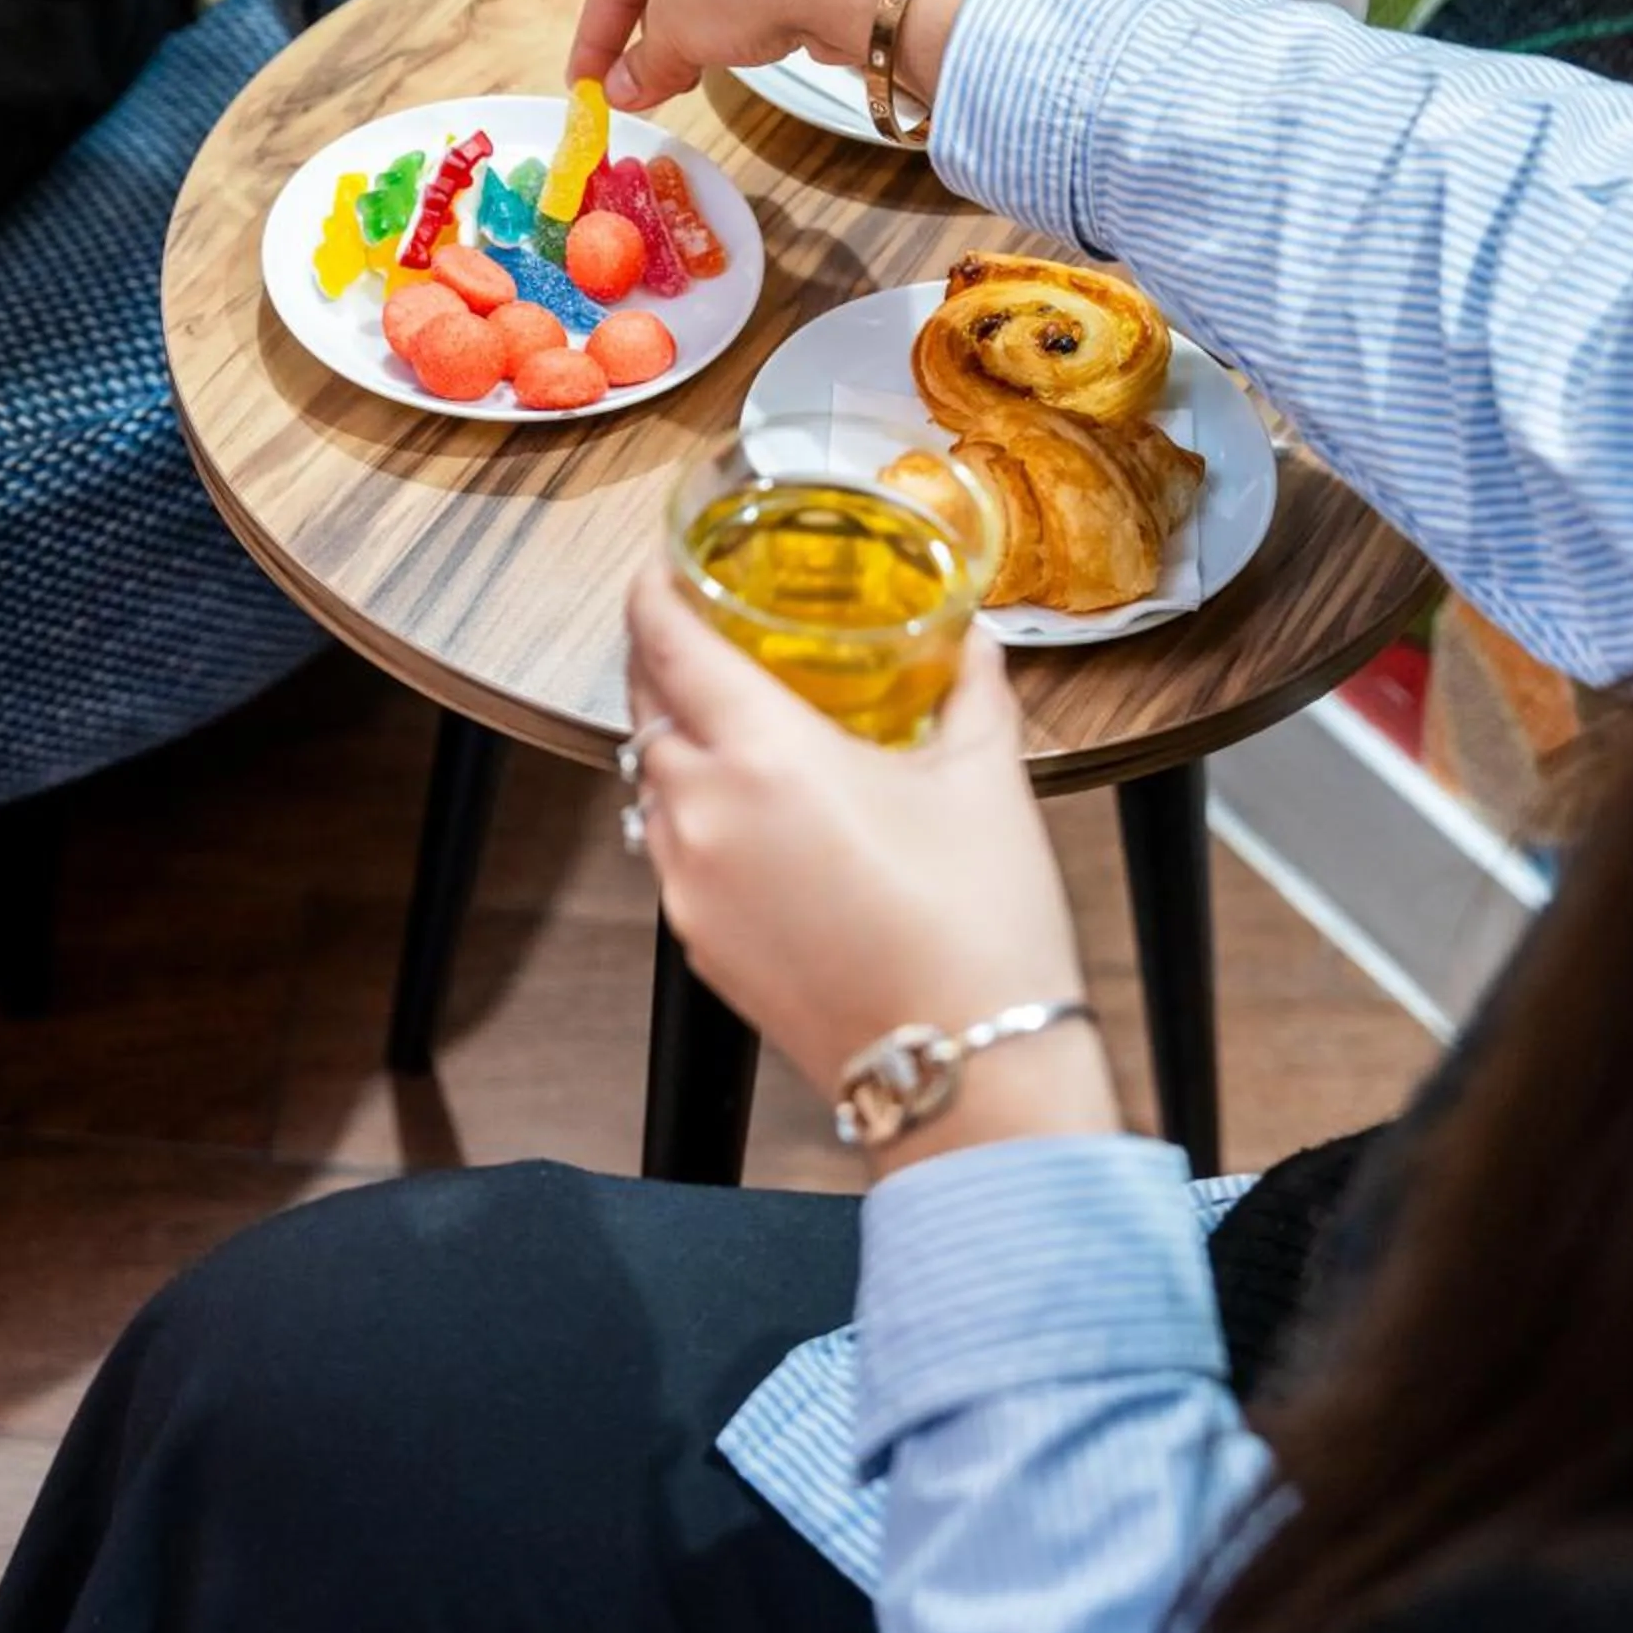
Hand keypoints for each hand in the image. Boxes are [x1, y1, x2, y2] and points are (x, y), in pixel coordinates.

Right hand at [567, 0, 1009, 115]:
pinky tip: (745, 51)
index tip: (585, 83)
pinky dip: (743, 18)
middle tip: (638, 87)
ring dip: (695, 32)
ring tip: (688, 77)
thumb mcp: (675, 33)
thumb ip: (643, 64)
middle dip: (648, 35)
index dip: (596, 36)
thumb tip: (620, 92)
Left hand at [624, 562, 1120, 1163]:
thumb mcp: (986, 775)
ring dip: (679, 738)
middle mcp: (703, 813)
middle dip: (665, 656)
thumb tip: (969, 635)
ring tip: (738, 719)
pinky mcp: (697, 943)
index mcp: (763, 753)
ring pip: (652, 782)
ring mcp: (689, 886)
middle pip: (645, 705)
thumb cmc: (978, 925)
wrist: (967, 1071)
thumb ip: (969, 684)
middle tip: (707, 625)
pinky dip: (697, 811)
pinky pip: (673, 849)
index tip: (666, 560)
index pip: (667, 639)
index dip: (655, 587)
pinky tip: (758, 812)